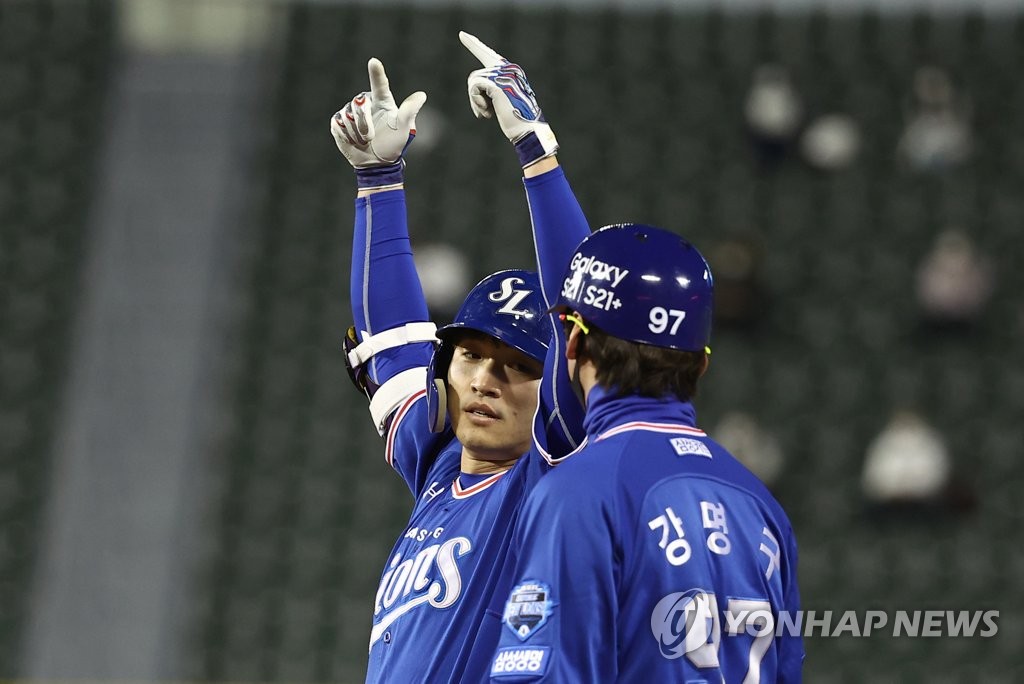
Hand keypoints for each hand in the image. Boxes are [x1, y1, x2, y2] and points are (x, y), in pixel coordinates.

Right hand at [331, 58, 425, 185]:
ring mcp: (350, 112)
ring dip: (356, 133)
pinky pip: (338, 123)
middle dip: (363, 123)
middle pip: (359, 103)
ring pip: (347, 115)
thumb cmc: (393, 144)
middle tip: (371, 137)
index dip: (376, 73)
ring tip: (364, 141)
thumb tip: (422, 95)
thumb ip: (409, 110)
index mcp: (382, 101)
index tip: (374, 62)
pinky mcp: (338, 122)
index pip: (379, 84)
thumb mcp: (403, 128)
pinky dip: (346, 135)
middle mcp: (366, 103)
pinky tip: (354, 141)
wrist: (377, 163)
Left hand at [459, 31, 557, 167]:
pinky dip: (476, 102)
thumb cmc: (516, 120)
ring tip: (489, 114)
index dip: (474, 45)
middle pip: (476, 75)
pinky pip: (474, 86)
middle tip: (484, 114)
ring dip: (476, 102)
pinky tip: (487, 113)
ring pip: (473, 81)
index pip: (488, 55)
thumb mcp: (502, 101)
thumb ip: (491, 89)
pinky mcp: (496, 83)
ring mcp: (502, 74)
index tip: (461, 35)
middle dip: (475, 96)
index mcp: (511, 71)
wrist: (526, 130)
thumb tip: (475, 86)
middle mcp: (508, 69)